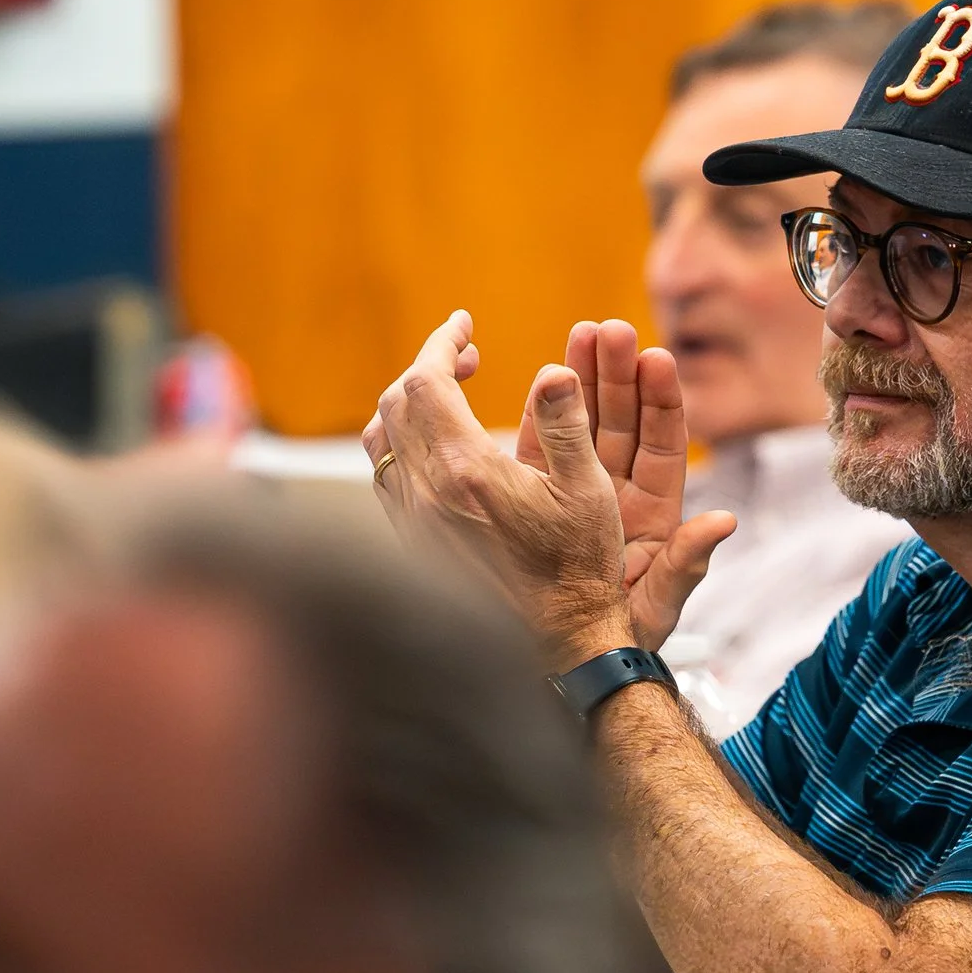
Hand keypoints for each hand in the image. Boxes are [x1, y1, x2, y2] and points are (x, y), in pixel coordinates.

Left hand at [362, 312, 731, 665]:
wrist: (552, 649)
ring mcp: (411, 522)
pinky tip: (440, 447)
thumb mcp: (588, 492)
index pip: (427, 381)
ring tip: (452, 394)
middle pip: (397, 401)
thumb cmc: (579, 571)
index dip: (442, 342)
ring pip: (382, 438)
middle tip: (468, 355)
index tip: (464, 323)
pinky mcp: (410, 544)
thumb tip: (553, 372)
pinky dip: (405, 442)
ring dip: (411, 403)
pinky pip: (386, 475)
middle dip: (429, 366)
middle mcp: (426, 495)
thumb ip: (568, 425)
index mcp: (466, 473)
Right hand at [517, 319, 734, 656]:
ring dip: (582, 380)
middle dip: (619, 375)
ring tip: (581, 333)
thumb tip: (724, 521)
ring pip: (583, 427)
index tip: (660, 357)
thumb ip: (688, 561)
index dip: (662, 402)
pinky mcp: (538, 498)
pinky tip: (544, 376)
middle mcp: (619, 495)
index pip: (663, 445)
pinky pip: (543, 448)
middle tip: (613, 329)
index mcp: (655, 513)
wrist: (570, 668)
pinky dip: (543, 413)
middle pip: (622, 424)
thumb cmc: (624, 640)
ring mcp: (577, 492)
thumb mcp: (660, 602)